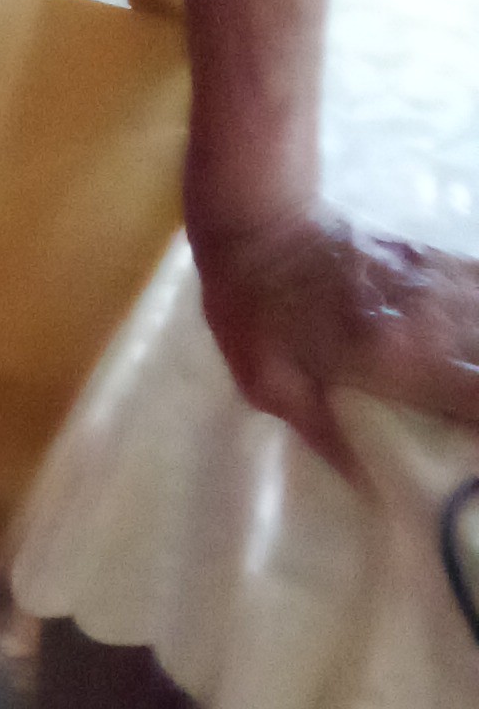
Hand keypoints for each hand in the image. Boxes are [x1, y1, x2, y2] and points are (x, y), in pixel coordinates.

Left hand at [192, 209, 478, 474]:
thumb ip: (324, 432)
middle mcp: (427, 318)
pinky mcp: (432, 259)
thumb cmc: (251, 312)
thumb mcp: (268, 385)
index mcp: (389, 355)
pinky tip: (478, 336)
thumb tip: (369, 484)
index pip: (473, 396)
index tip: (474, 449)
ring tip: (470, 389)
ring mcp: (434, 283)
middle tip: (469, 423)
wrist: (256, 224)